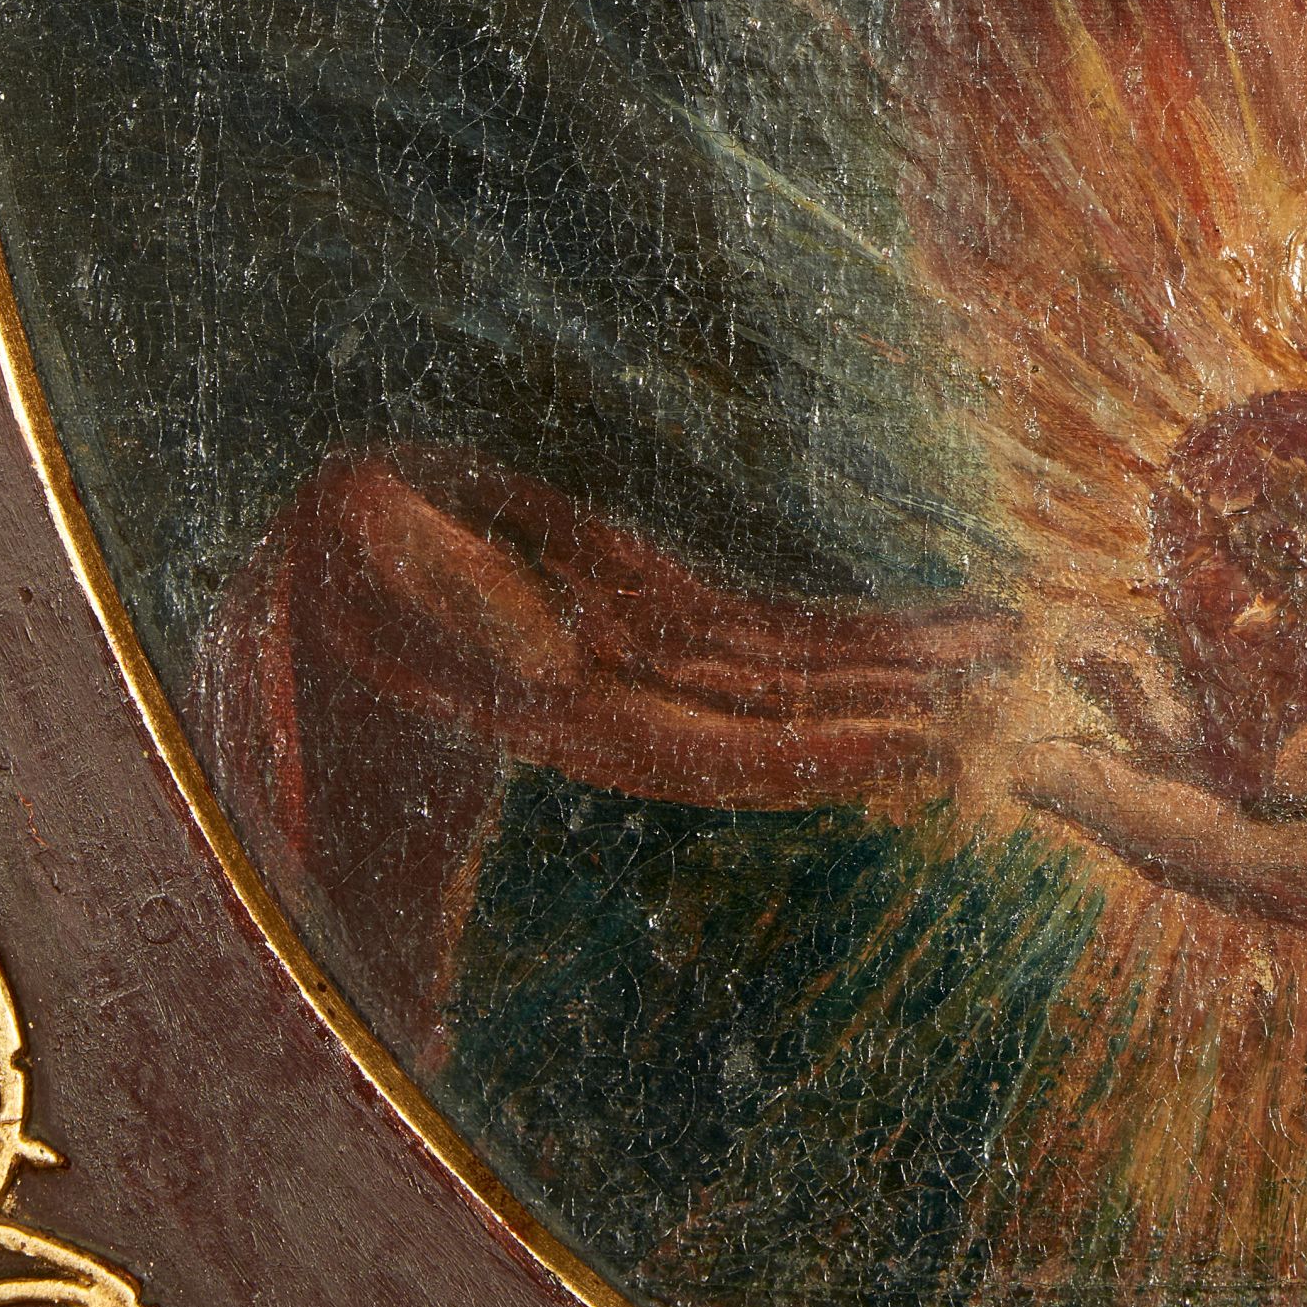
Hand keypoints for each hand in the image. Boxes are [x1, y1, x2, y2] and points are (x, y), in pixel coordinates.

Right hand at [302, 453, 1015, 809]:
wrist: (302, 561)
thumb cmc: (321, 559)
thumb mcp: (352, 557)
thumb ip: (452, 596)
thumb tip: (558, 662)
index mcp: (548, 702)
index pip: (705, 740)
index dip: (814, 750)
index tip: (916, 746)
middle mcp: (608, 690)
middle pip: (773, 715)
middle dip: (886, 712)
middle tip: (1005, 702)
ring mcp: (632, 649)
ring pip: (783, 670)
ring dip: (891, 665)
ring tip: (998, 646)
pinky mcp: (643, 602)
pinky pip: (757, 628)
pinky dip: (844, 632)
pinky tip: (924, 627)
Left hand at [1013, 613, 1306, 942]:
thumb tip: (1293, 769)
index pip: (1257, 867)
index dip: (1141, 820)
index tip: (1044, 764)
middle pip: (1221, 851)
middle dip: (1119, 791)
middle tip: (1023, 725)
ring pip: (1235, 812)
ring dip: (1150, 747)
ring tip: (1078, 652)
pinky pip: (1267, 780)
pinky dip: (1199, 727)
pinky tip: (1147, 653)